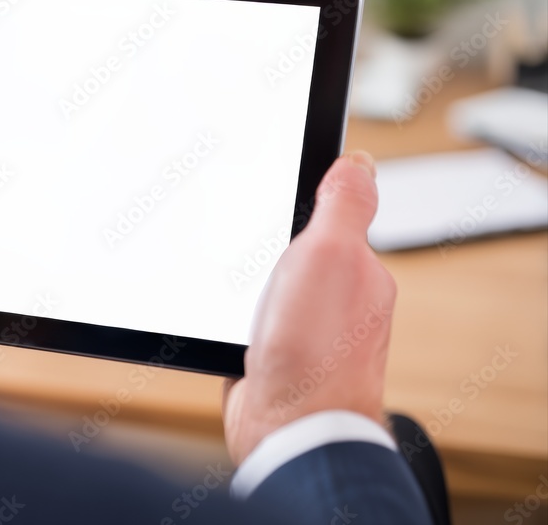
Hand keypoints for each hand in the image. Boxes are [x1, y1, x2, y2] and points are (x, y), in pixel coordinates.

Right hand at [222, 151, 395, 464]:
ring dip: (251, 285)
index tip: (268, 192)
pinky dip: (239, 318)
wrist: (288, 427)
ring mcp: (308, 334)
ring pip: (272, 289)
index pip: (332, 219)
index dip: (300, 202)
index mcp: (360, 272)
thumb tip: (358, 162)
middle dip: (269, 245)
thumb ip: (344, 205)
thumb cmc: (316, 349)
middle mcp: (340, 304)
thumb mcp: (331, 254)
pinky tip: (229, 318)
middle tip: (242, 240)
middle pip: (297, 253)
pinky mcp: (276, 359)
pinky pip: (252, 323)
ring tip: (235, 283)